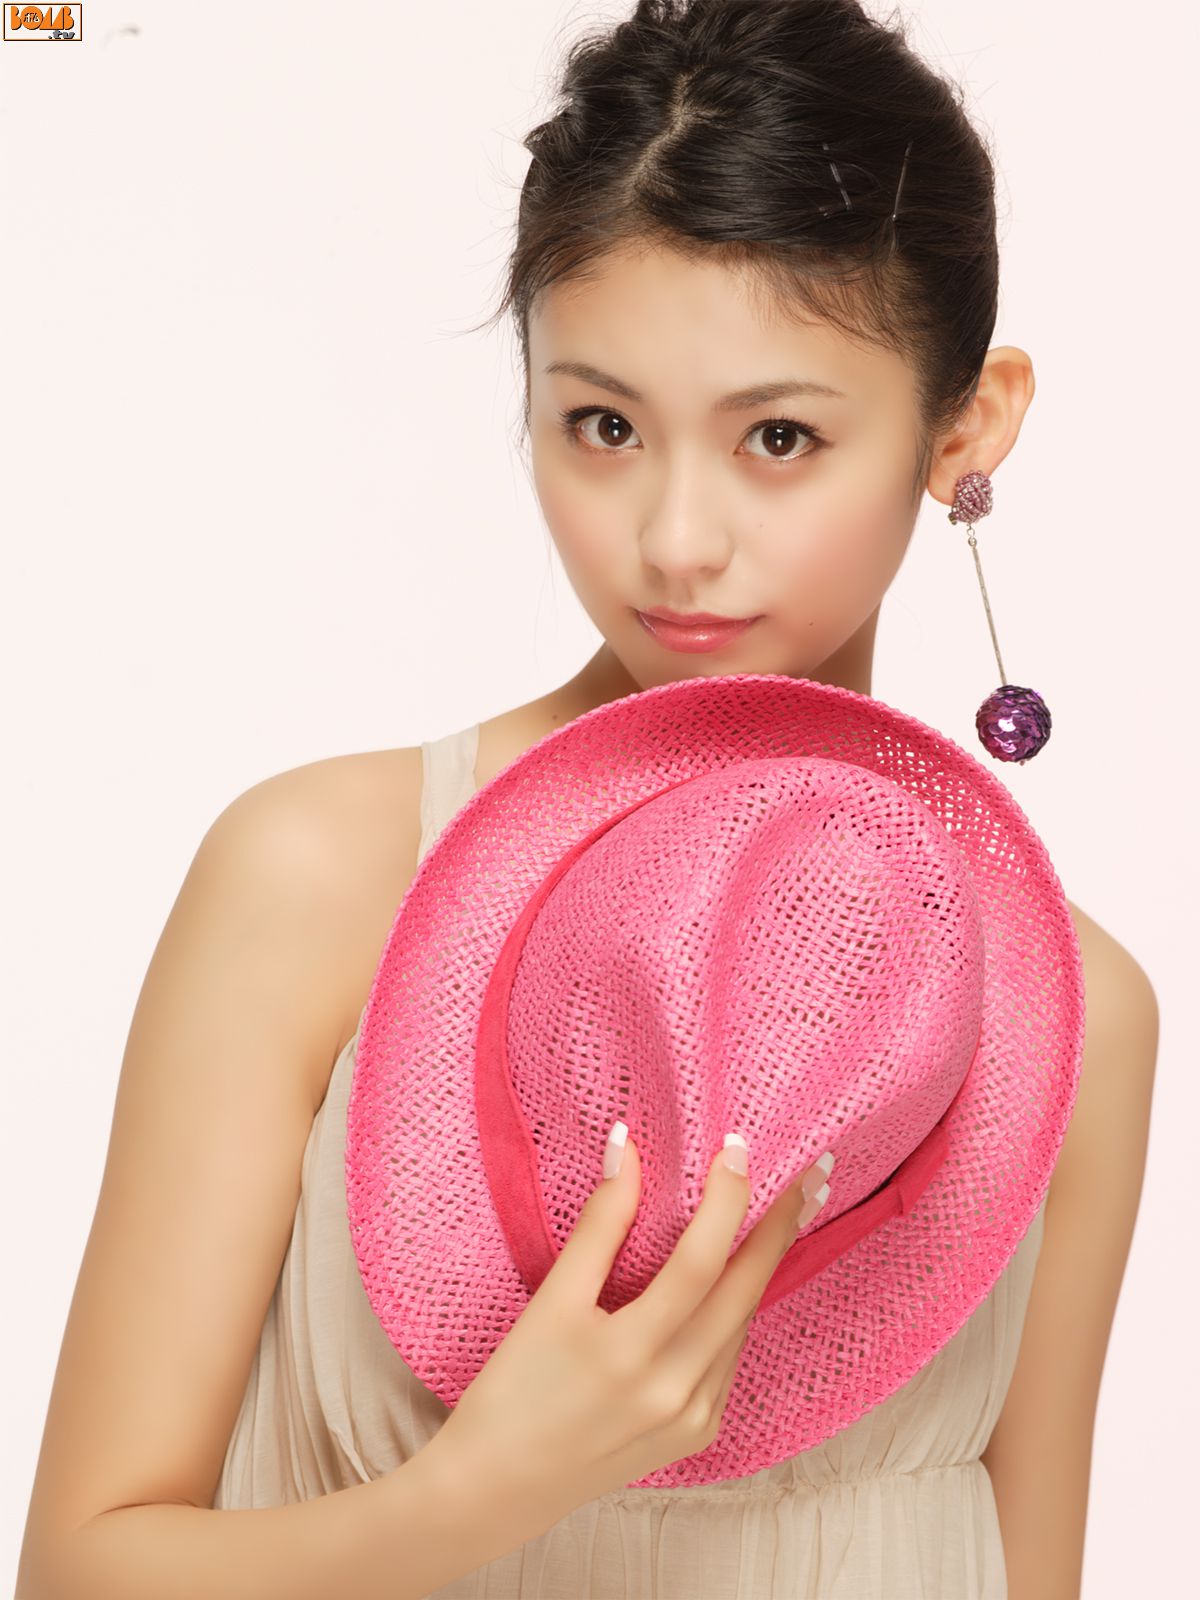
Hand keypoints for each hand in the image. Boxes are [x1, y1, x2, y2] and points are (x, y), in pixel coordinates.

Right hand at [423, 1127, 831, 1538]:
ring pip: (742, 1325)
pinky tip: (737, 1278)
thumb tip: (627, 1149)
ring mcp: (693, 1419)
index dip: (725, 1198)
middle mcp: (676, 1391)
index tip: (736, 1145)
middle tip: (810, 1174)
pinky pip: (729, 1357)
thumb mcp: (549, 1303)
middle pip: (746, 1292)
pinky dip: (736, 1310)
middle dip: (781, 1227)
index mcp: (632, 1354)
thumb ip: (597, 1226)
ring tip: (783, 1213)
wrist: (494, 1491)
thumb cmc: (511, 1392)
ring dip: (763, 1267)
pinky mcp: (696, 1434)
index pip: (700, 1261)